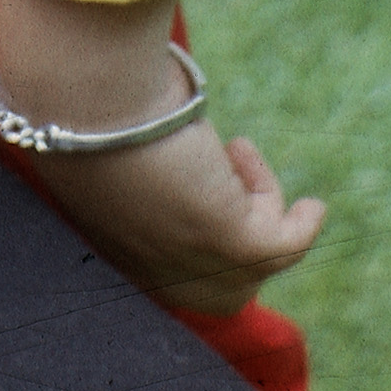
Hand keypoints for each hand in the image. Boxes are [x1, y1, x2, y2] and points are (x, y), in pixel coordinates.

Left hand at [15, 118, 324, 315]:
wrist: (85, 103)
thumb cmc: (78, 112)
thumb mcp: (94, 152)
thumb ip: (116, 168)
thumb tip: (133, 135)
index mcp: (115, 259)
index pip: (166, 281)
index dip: (192, 257)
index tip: (208, 218)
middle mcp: (157, 276)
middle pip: (220, 287)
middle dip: (234, 244)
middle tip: (229, 180)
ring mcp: (198, 265)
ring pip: (255, 253)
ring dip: (258, 201)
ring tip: (238, 148)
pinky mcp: (235, 243)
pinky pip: (283, 243)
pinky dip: (302, 226)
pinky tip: (312, 208)